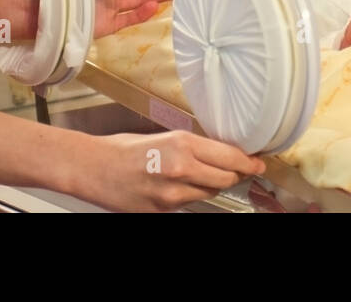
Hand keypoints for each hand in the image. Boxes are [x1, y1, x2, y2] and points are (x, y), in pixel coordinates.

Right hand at [79, 131, 264, 211]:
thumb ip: (193, 147)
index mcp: (182, 145)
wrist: (92, 169)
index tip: (258, 163)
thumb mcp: (164, 137)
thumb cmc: (123, 149)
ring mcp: (172, 196)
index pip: (230, 157)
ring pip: (209, 194)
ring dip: (211, 186)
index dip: (248, 162)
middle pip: (226, 179)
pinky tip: (177, 186)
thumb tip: (219, 153)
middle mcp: (181, 170)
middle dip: (235, 175)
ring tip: (198, 175)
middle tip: (239, 169)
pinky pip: (188, 205)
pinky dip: (190, 196)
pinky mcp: (162, 212)